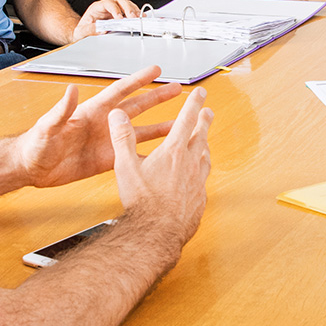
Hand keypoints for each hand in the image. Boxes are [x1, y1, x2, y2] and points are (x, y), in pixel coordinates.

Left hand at [13, 66, 181, 187]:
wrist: (32, 167)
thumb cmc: (36, 144)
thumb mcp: (48, 126)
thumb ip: (61, 109)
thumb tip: (72, 90)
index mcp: (92, 111)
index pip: (119, 92)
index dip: (137, 80)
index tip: (155, 69)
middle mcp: (104, 124)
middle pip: (137, 107)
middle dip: (157, 97)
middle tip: (177, 88)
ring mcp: (107, 142)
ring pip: (140, 131)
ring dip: (160, 126)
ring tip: (181, 122)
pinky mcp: (107, 160)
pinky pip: (132, 155)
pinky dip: (149, 154)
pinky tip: (163, 153)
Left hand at [72, 0, 142, 41]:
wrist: (84, 33)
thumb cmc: (82, 30)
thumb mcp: (81, 32)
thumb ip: (89, 30)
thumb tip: (101, 29)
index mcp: (97, 7)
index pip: (108, 3)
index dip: (114, 9)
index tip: (119, 18)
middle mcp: (107, 7)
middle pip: (120, 1)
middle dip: (128, 8)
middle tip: (132, 17)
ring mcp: (115, 10)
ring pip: (127, 4)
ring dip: (134, 10)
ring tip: (139, 18)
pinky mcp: (121, 15)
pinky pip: (130, 11)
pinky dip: (136, 13)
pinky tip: (141, 17)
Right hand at [108, 85, 214, 246]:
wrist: (158, 233)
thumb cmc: (142, 202)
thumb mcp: (125, 166)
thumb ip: (122, 138)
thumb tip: (117, 115)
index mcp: (173, 152)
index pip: (186, 120)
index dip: (193, 104)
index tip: (200, 92)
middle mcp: (190, 164)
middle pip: (201, 136)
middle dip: (204, 121)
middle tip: (208, 111)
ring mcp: (198, 181)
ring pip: (205, 156)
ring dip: (205, 144)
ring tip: (204, 140)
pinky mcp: (200, 198)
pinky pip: (204, 178)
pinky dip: (202, 169)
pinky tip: (199, 173)